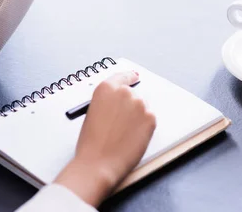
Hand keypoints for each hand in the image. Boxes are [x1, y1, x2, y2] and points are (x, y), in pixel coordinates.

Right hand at [55, 72, 155, 206]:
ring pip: (142, 108)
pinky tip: (132, 138)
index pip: (122, 76)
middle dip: (130, 107)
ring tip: (123, 135)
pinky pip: (149, 119)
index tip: (134, 77)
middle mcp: (124, 92)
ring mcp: (139, 104)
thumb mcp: (93, 113)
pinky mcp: (150, 117)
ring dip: (137, 117)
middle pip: (133, 94)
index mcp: (106, 88)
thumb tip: (119, 103)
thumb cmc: (91, 144)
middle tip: (122, 125)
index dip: (129, 77)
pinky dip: (144, 128)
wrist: (97, 164)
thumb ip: (107, 102)